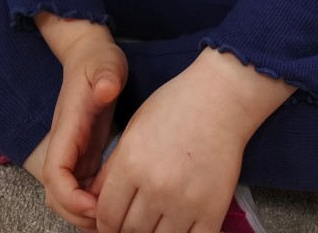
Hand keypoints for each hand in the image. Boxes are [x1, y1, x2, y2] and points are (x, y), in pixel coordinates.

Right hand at [40, 26, 127, 227]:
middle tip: (110, 220)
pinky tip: (116, 202)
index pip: (55, 173)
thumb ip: (106, 75)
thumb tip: (106, 89)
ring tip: (115, 216)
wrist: (89, 55)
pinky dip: (93, 204)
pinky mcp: (83, 156)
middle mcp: (64, 145)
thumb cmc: (97, 59)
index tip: (96, 204)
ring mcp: (72, 152)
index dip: (70, 196)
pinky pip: (81, 191)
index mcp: (67, 127)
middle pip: (55, 195)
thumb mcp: (105, 63)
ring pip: (66, 197)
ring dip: (84, 214)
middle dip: (77, 215)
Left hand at [91, 49, 293, 232]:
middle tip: (133, 220)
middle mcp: (155, 187)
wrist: (220, 99)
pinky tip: (176, 226)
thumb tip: (96, 201)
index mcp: (131, 164)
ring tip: (154, 221)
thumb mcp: (134, 129)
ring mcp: (185, 202)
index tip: (111, 223)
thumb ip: (113, 169)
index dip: (105, 224)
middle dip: (126, 230)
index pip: (107, 216)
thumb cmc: (174, 106)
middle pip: (129, 232)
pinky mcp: (211, 211)